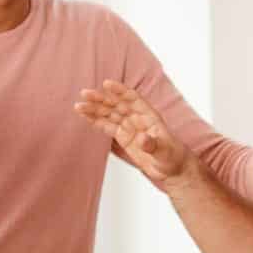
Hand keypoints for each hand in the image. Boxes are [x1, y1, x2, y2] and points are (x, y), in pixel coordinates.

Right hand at [74, 80, 189, 183]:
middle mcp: (137, 118)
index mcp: (149, 115)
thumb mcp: (164, 151)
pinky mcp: (123, 137)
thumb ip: (152, 144)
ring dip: (94, 109)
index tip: (106, 84)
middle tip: (85, 94)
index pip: (132, 98)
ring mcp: (129, 127)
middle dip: (101, 99)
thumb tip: (141, 139)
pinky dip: (96, 121)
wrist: (172, 169)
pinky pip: (107, 126)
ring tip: (79, 105)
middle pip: (117, 104)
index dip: (120, 90)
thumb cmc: (173, 157)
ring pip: (109, 114)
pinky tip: (85, 115)